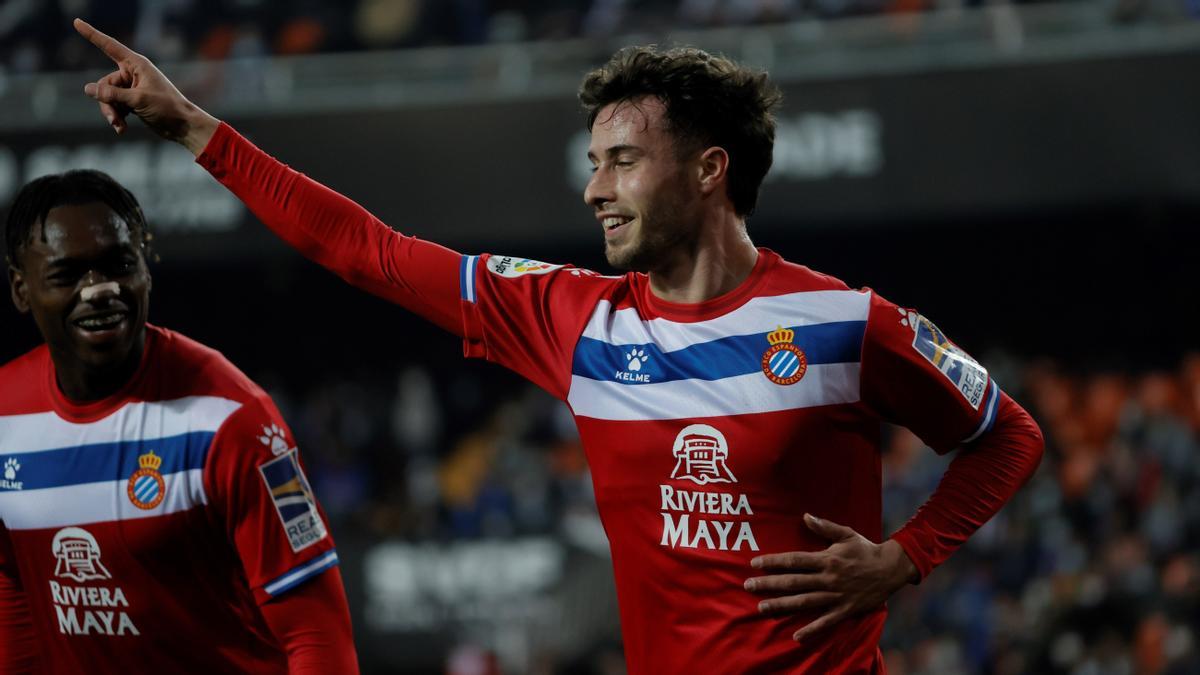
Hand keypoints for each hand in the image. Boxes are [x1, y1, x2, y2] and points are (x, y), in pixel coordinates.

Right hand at [73, 18, 218, 155]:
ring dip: (111, 112)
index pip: (109, 46)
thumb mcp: (137, 100)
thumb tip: (87, 89)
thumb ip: (112, 94)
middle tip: (114, 117)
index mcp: (137, 64)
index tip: (76, 22)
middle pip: (104, 84)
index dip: (91, 34)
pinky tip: (121, 129)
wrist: (183, 127)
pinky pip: (115, 106)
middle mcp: (132, 73)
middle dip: (106, 101)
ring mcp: (131, 88)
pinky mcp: (132, 101)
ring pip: (107, 97)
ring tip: (118, 125)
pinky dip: (117, 117)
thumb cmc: (167, 108)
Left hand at [744, 513, 917, 641]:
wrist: (891, 569)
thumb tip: (805, 516)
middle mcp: (828, 578)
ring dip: (781, 606)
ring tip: (762, 608)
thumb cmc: (865, 549)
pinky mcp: (845, 609)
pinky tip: (796, 636)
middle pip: (793, 582)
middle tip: (748, 586)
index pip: (794, 560)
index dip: (773, 562)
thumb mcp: (846, 533)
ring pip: (804, 602)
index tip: (754, 563)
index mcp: (826, 559)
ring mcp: (836, 596)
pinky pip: (826, 622)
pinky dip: (811, 629)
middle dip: (769, 584)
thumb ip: (824, 526)